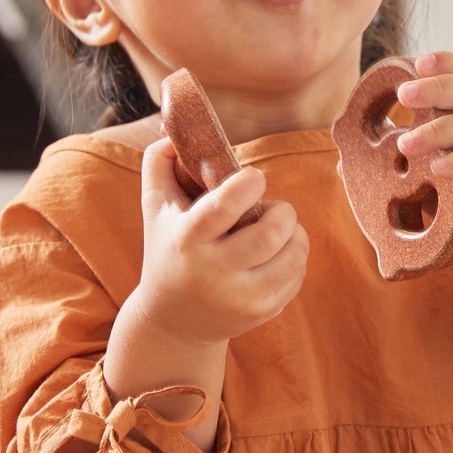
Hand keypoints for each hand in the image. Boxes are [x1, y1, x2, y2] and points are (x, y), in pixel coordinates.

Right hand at [132, 136, 308, 346]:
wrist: (172, 321)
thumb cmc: (168, 249)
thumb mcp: (155, 208)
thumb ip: (158, 162)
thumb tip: (174, 131)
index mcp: (188, 239)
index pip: (226, 205)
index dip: (250, 183)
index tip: (254, 178)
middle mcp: (213, 271)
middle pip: (272, 233)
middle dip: (283, 211)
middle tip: (273, 209)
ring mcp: (239, 297)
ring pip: (293, 256)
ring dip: (296, 234)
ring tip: (279, 230)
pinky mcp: (260, 312)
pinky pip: (297, 277)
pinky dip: (295, 259)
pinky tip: (277, 255)